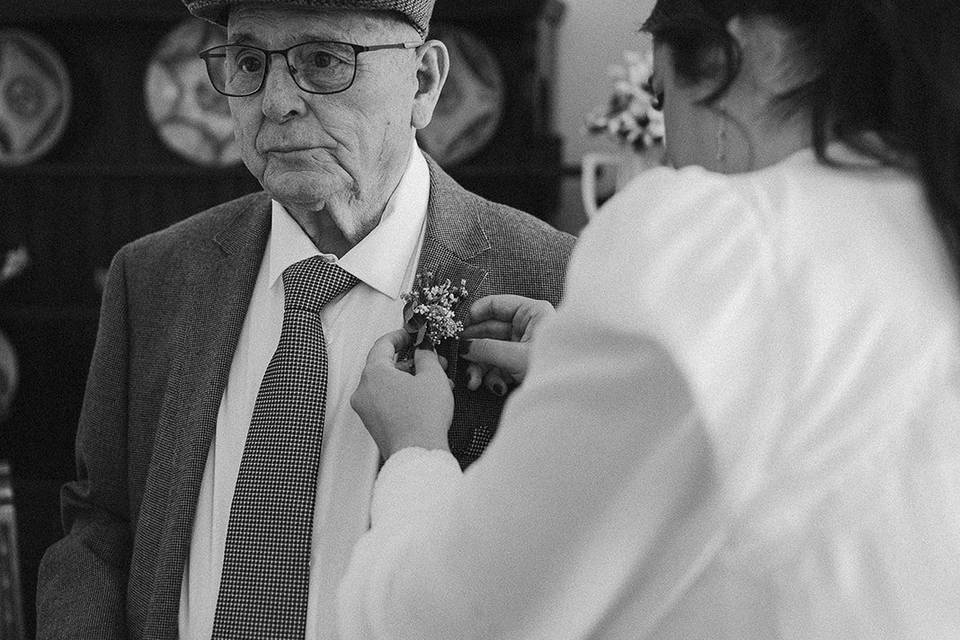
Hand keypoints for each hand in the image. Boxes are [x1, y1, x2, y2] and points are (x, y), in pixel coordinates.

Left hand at [351, 330, 453, 458]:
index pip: (382, 344)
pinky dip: (403, 394)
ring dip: (410, 379)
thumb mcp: (432, 376)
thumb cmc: (423, 419)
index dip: (400, 336)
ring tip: (435, 382)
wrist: (418, 455)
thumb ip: (426, 355)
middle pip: (385, 365)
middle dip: (411, 361)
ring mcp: (366, 409)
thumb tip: (423, 349)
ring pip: (387, 384)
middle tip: (430, 360)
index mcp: (373, 374)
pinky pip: (386, 400)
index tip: (412, 335)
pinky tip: (425, 398)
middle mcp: (364, 390)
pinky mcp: (373, 424)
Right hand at [459, 295, 554, 392]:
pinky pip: (499, 366)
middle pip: (489, 331)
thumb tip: (462, 347)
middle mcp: (526, 326)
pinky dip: (493, 377)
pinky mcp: (521, 364)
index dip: (474, 315)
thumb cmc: (553, 368)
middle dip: (474, 348)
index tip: (458, 328)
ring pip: (491, 351)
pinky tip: (496, 388)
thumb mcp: (516, 356)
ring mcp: (523, 346)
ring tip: (473, 382)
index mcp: (531, 313)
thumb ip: (486, 349)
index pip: (496, 305)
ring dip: (480, 368)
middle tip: (459, 358)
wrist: (575, 395)